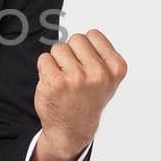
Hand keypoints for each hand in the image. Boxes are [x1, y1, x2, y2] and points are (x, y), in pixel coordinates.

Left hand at [30, 28, 126, 160]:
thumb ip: (101, 54)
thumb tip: (82, 32)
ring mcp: (77, 78)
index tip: (88, 66)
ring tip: (65, 80)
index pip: (93, 34)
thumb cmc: (88, 98)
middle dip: (71, 52)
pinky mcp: (56, 82)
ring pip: (59, 48)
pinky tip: (54, 85)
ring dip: (57, 61)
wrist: (72, 128)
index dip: (86, 48)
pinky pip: (44, 58)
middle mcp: (99, 73)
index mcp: (116, 68)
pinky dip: (45, 69)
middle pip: (76, 38)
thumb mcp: (108, 77)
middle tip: (74, 74)